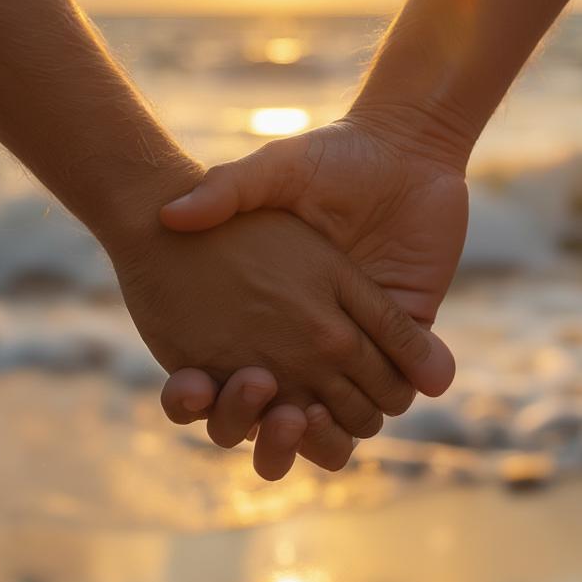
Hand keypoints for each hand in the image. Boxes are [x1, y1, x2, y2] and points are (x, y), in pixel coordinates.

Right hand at [159, 110, 468, 474]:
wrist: (402, 146)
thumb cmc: (330, 156)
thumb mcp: (273, 171)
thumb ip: (226, 188)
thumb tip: (171, 214)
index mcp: (276, 305)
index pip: (238, 376)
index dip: (212, 397)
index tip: (194, 386)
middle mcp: (315, 332)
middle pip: (282, 415)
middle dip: (264, 432)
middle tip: (258, 404)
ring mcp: (363, 336)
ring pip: (338, 419)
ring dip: (312, 435)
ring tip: (293, 415)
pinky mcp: (410, 329)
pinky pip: (395, 388)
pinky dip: (373, 406)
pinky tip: (331, 404)